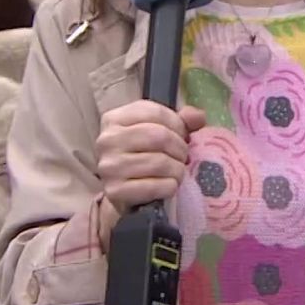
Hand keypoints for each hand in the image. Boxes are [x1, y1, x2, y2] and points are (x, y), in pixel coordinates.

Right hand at [94, 101, 206, 244]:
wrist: (123, 193)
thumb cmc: (142, 155)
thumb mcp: (158, 131)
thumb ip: (181, 120)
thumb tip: (197, 117)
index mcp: (114, 119)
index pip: (156, 112)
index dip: (178, 125)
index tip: (182, 136)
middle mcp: (107, 140)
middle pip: (159, 137)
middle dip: (180, 148)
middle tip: (183, 157)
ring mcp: (109, 167)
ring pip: (160, 162)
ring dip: (177, 169)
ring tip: (177, 171)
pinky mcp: (115, 191)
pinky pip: (156, 187)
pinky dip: (170, 186)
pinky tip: (169, 185)